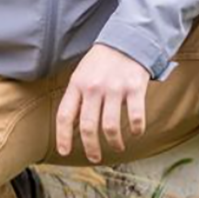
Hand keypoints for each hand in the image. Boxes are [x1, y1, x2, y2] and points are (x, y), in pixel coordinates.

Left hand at [55, 44, 149, 163]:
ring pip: (110, 127)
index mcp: (77, 84)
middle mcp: (94, 87)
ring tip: (117, 147)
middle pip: (87, 126)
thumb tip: (70, 126)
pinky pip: (135, 117)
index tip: (65, 152)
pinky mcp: (135, 88)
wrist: (127, 39)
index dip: (63, 137)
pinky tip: (135, 132)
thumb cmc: (101, 61)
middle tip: (94, 158)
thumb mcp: (81, 74)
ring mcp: (115, 88)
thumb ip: (76, 97)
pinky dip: (136, 130)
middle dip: (91, 148)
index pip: (65, 115)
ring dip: (114, 143)